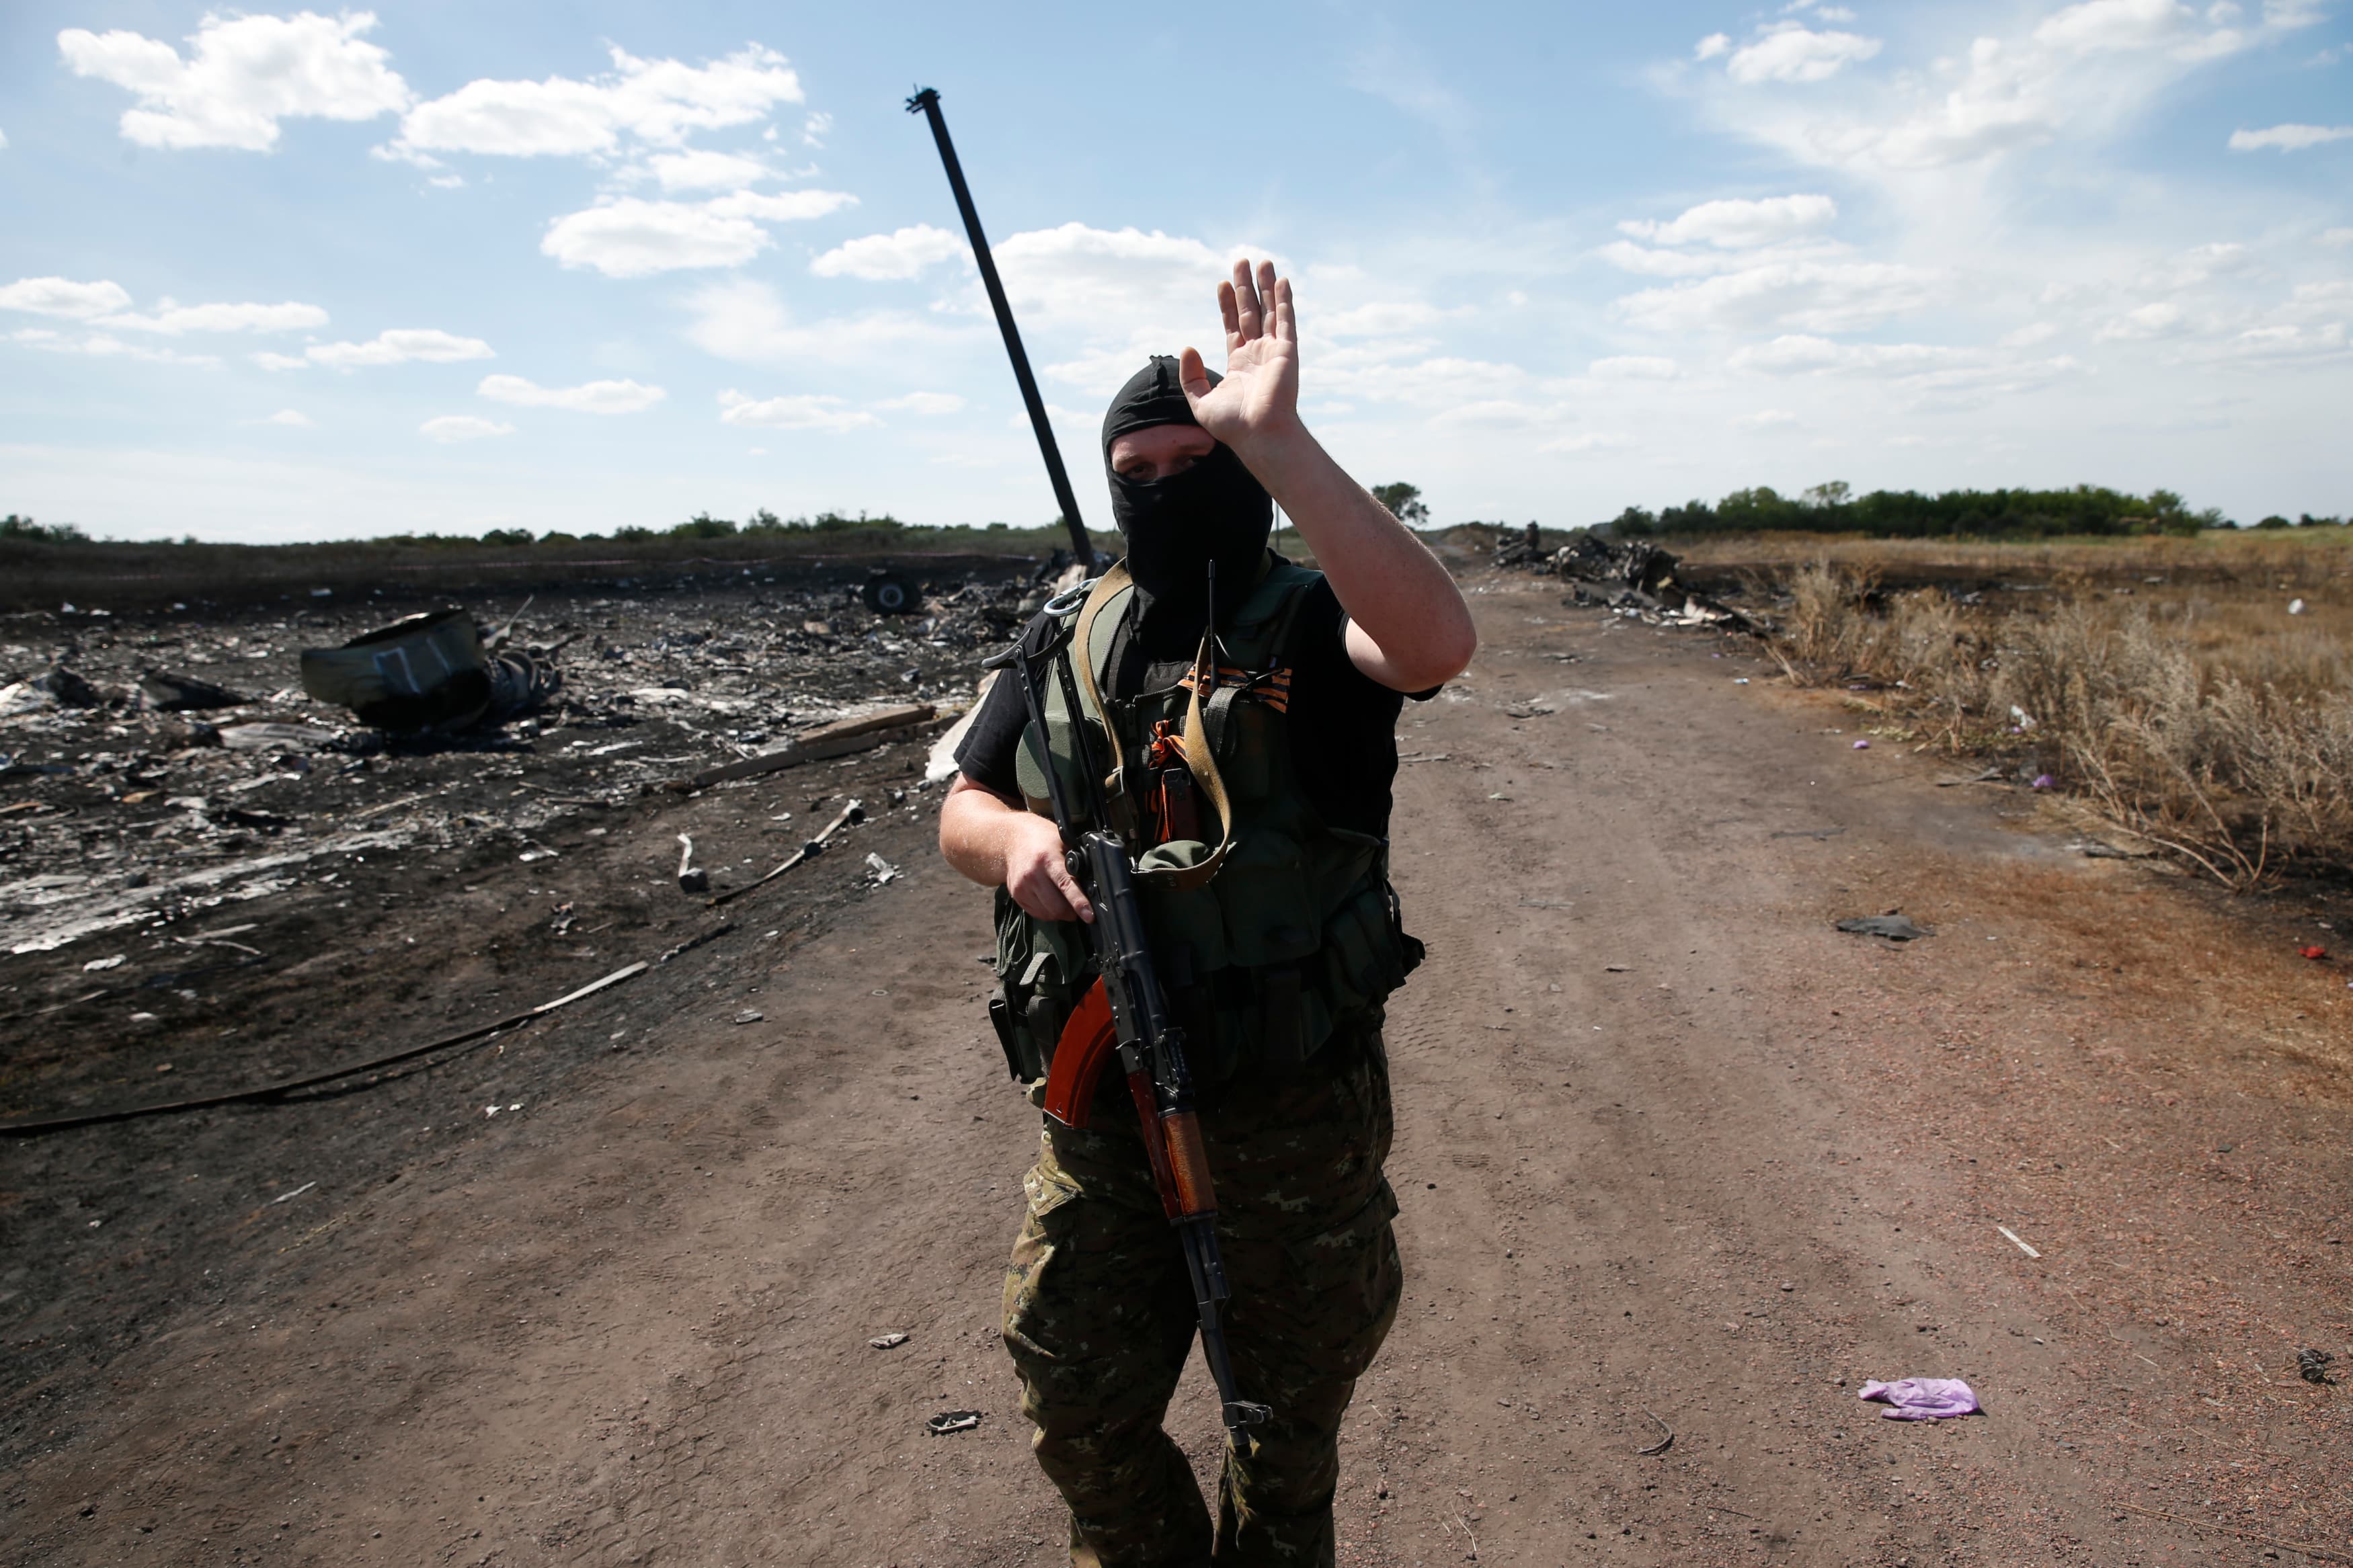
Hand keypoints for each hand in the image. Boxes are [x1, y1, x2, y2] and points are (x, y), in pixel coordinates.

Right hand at [1003, 811, 1093, 923]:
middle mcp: (1033, 874)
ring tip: (1061, 897)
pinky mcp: (1017, 895)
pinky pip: (1038, 913)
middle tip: (1079, 905)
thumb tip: (1094, 884)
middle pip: (1057, 907)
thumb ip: (1076, 863)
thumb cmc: (1042, 840)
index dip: (1079, 902)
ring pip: (1048, 914)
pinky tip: (1049, 897)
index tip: (1089, 915)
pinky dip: (1048, 911)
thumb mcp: (1063, 843)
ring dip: (1059, 912)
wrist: (1012, 839)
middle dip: (1072, 911)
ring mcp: (1022, 887)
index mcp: (1048, 859)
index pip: (1066, 885)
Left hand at [1179, 258, 1300, 457]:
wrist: (1258, 435)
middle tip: (1241, 261)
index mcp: (1239, 363)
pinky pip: (1285, 320)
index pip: (1233, 326)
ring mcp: (1273, 350)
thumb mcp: (1200, 401)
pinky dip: (1283, 300)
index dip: (1228, 304)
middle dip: (1245, 287)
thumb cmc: (1232, 425)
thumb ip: (1191, 376)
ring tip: (1261, 261)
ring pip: (1268, 310)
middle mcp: (1257, 353)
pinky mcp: (1286, 351)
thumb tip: (1188, 348)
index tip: (1222, 283)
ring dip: (1265, 286)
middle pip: (1250, 311)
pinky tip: (1280, 280)